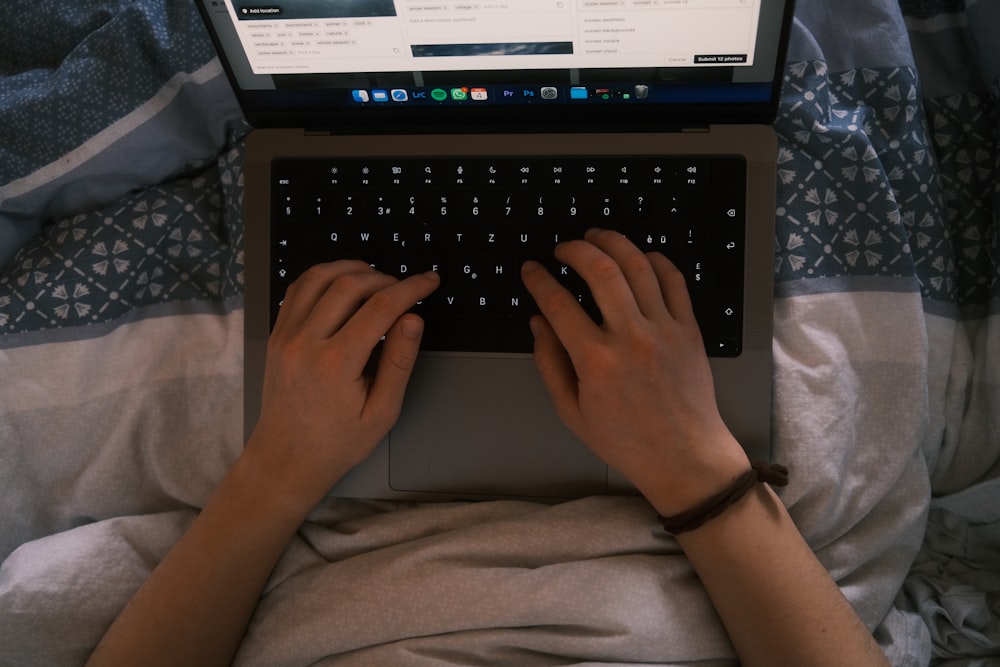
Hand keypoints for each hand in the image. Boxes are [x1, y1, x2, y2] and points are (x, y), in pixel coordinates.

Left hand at [245, 261, 439, 513]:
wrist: (287, 457)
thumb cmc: (337, 442)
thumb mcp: (382, 412)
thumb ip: (399, 363)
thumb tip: (414, 320)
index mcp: (336, 364)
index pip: (380, 308)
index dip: (410, 288)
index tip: (429, 281)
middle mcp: (306, 343)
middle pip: (349, 285)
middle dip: (385, 278)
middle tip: (405, 288)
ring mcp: (286, 336)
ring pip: (318, 278)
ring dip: (352, 270)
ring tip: (377, 279)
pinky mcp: (277, 335)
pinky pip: (298, 290)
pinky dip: (323, 277)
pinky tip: (343, 284)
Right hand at [521, 229, 748, 515]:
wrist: (685, 457)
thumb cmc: (626, 440)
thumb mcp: (572, 412)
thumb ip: (549, 363)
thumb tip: (538, 323)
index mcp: (596, 361)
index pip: (558, 303)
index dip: (539, 279)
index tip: (531, 269)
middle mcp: (631, 338)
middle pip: (600, 271)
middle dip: (575, 249)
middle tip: (562, 248)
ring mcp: (664, 330)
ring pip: (638, 266)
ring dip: (613, 243)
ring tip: (596, 237)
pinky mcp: (689, 330)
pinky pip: (674, 280)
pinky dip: (655, 260)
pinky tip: (639, 255)